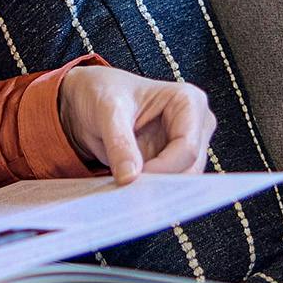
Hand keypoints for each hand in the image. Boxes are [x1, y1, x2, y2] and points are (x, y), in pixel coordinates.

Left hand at [58, 64, 215, 186]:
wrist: (87, 96)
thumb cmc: (102, 91)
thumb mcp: (107, 111)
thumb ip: (119, 142)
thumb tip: (130, 177)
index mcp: (188, 102)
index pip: (188, 149)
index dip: (163, 169)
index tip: (134, 179)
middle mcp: (194, 125)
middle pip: (190, 169)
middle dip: (161, 183)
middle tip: (130, 192)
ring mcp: (185, 146)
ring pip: (181, 181)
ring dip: (155, 189)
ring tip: (126, 191)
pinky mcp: (171, 162)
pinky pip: (167, 185)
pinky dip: (149, 190)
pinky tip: (129, 191)